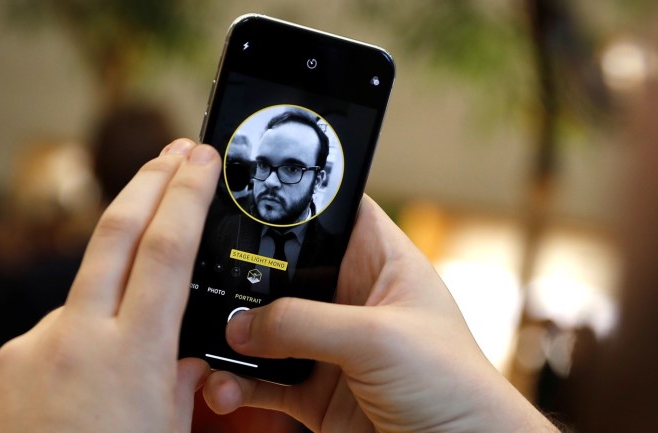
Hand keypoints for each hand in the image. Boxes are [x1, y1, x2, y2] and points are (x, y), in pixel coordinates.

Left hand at [0, 139, 219, 432]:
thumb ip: (182, 388)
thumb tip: (189, 364)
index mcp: (133, 355)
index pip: (167, 250)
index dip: (186, 196)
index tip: (198, 161)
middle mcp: (76, 337)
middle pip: (117, 232)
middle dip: (150, 182)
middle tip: (174, 152)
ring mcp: (30, 346)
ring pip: (85, 300)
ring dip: (111, 307)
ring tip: (120, 365)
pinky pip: (49, 340)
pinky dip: (73, 352)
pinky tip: (76, 394)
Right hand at [203, 196, 557, 432]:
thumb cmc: (452, 384)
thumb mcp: (378, 338)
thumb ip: (304, 324)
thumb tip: (239, 324)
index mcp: (379, 262)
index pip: (333, 212)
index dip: (295, 204)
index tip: (242, 198)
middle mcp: (350, 298)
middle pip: (285, 272)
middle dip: (243, 278)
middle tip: (204, 279)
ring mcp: (330, 347)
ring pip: (265, 330)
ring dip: (232, 338)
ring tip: (207, 346)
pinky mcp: (316, 392)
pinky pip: (263, 380)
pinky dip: (238, 383)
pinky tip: (223, 387)